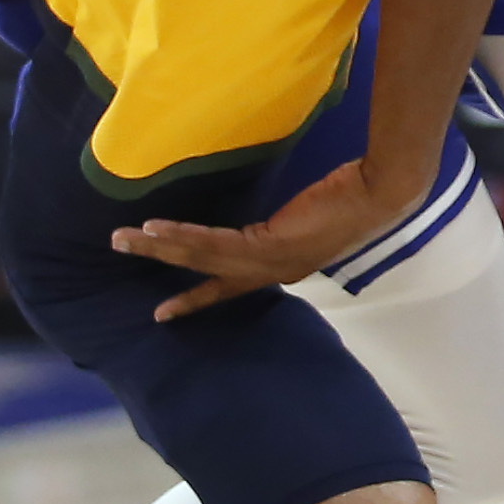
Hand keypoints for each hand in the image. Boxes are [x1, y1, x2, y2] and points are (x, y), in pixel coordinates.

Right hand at [112, 147, 441, 320]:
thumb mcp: (308, 216)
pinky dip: (182, 237)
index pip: (229, 283)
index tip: (167, 311)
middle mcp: (273, 271)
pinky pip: (214, 243)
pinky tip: (155, 230)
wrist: (379, 192)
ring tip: (124, 240)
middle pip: (207, 274)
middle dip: (164, 271)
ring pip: (202, 259)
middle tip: (127, 269)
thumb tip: (264, 217)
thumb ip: (280, 224)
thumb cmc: (352, 195)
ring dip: (159, 249)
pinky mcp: (269, 245)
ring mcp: (270, 262)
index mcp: (281, 266)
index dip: (198, 295)